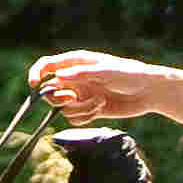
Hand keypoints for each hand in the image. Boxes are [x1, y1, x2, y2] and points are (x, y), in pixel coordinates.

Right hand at [30, 49, 155, 123]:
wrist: (148, 92)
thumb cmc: (130, 74)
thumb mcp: (107, 71)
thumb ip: (82, 73)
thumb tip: (58, 75)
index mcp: (76, 63)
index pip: (47, 66)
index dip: (36, 74)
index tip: (34, 85)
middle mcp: (75, 79)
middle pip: (50, 92)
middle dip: (59, 98)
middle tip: (73, 98)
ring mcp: (81, 95)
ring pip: (63, 109)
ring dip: (79, 109)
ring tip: (99, 103)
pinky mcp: (89, 110)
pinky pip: (74, 119)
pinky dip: (85, 117)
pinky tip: (101, 109)